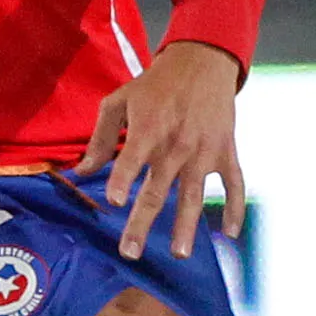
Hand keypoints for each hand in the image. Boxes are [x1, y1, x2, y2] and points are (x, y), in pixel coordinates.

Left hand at [75, 40, 247, 261]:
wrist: (202, 62)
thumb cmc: (155, 84)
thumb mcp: (120, 101)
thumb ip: (101, 139)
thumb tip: (81, 172)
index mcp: (148, 129)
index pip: (131, 159)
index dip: (122, 179)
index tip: (113, 202)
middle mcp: (176, 144)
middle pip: (157, 190)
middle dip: (142, 223)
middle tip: (130, 252)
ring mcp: (203, 151)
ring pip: (193, 195)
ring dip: (186, 227)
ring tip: (179, 253)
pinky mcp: (225, 152)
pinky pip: (234, 184)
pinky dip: (235, 208)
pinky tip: (230, 233)